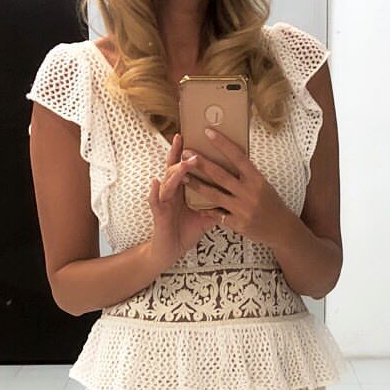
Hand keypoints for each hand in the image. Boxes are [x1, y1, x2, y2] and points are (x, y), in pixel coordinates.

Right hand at [147, 132, 226, 271]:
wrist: (171, 252)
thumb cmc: (185, 233)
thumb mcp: (205, 217)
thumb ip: (216, 205)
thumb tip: (235, 196)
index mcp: (182, 190)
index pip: (185, 167)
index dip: (187, 153)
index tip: (194, 137)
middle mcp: (171, 192)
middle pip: (173, 168)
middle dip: (177, 154)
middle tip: (182, 138)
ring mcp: (163, 201)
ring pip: (167, 181)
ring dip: (175, 171)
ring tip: (183, 161)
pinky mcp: (158, 214)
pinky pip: (155, 201)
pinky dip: (154, 192)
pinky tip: (156, 182)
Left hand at [182, 128, 286, 246]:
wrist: (281, 229)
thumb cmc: (271, 203)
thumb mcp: (263, 184)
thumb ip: (247, 173)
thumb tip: (231, 155)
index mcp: (256, 179)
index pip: (238, 156)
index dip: (222, 143)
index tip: (208, 132)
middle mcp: (249, 192)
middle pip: (220, 175)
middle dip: (201, 163)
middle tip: (185, 153)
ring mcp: (242, 209)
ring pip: (214, 195)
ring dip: (197, 185)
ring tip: (183, 177)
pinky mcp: (238, 224)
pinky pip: (217, 215)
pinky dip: (206, 209)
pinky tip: (194, 204)